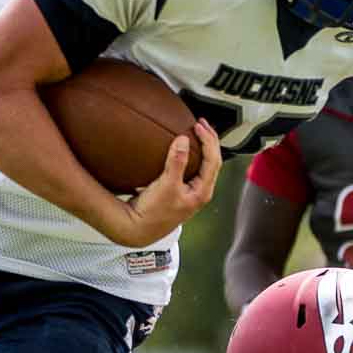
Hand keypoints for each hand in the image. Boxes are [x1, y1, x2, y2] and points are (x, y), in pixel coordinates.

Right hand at [110, 118, 221, 247]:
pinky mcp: (181, 192)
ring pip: (204, 166)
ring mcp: (191, 193)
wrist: (138, 228)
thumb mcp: (166, 185)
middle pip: (213, 162)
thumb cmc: (153, 212)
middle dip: (209, 141)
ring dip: (202, 147)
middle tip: (201, 124)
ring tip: (196, 132)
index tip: (198, 126)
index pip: (214, 160)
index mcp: (202, 192)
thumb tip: (184, 140)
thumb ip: (176, 162)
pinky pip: (193, 169)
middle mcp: (200, 192)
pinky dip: (191, 156)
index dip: (208, 140)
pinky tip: (182, 149)